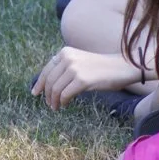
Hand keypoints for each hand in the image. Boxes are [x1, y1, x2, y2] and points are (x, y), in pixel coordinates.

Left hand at [33, 46, 147, 110]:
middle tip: (48, 104)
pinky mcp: (82, 80)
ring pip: (56, 89)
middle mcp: (68, 58)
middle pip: (49, 80)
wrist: (123, 67)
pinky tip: (64, 105)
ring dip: (54, 100)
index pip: (47, 69)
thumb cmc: (103, 67)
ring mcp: (74, 68)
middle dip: (47, 94)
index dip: (39, 83)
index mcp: (65, 52)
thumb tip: (51, 83)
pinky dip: (62, 101)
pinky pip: (65, 94)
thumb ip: (66, 68)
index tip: (35, 92)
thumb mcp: (80, 61)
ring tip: (56, 107)